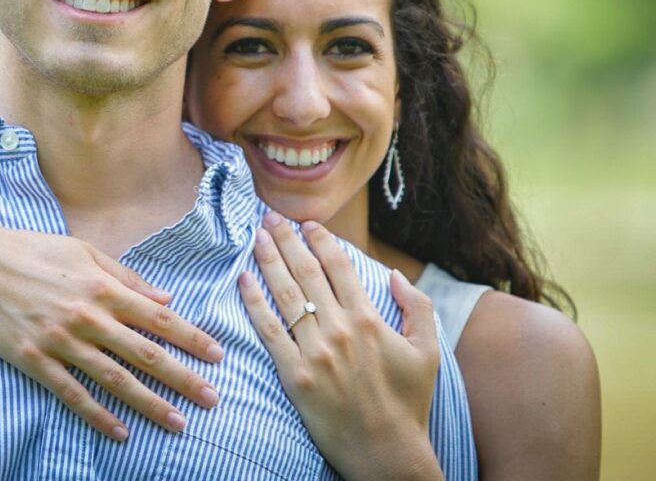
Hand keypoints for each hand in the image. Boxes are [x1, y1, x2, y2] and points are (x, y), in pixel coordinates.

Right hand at [0, 213, 223, 441]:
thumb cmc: (33, 250)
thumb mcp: (83, 251)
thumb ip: (126, 276)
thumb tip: (164, 300)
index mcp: (102, 287)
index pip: (158, 318)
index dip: (191, 338)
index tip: (217, 355)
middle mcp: (87, 316)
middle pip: (144, 353)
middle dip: (182, 377)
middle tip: (213, 398)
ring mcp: (60, 341)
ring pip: (114, 379)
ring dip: (149, 403)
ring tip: (178, 422)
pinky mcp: (34, 360)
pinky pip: (72, 393)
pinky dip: (97, 415)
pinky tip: (120, 432)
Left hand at [239, 212, 442, 480]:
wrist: (386, 452)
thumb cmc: (408, 402)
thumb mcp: (428, 351)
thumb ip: (417, 307)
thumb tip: (394, 273)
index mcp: (369, 318)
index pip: (338, 266)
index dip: (321, 239)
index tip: (307, 223)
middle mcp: (339, 329)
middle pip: (306, 272)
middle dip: (287, 239)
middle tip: (270, 217)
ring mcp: (314, 352)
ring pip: (285, 294)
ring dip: (268, 260)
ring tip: (255, 236)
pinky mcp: (294, 375)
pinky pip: (268, 331)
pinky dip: (253, 302)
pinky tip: (242, 279)